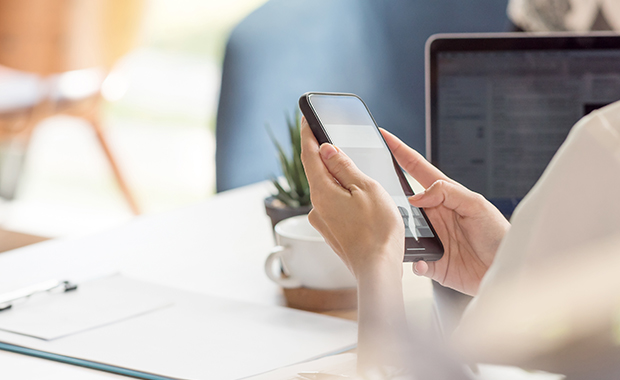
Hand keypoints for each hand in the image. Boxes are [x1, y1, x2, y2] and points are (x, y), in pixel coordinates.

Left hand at [300, 118, 403, 278]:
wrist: (378, 270)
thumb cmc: (378, 230)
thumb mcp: (366, 188)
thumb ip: (344, 167)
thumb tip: (326, 149)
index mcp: (322, 191)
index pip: (308, 155)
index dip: (307, 134)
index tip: (305, 118)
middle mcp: (316, 207)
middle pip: (318, 172)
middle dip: (326, 156)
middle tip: (335, 139)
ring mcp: (323, 221)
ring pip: (328, 190)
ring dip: (338, 179)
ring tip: (358, 174)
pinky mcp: (332, 232)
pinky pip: (334, 206)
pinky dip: (343, 196)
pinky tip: (360, 200)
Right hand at [381, 129, 509, 295]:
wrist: (506, 269)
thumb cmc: (498, 235)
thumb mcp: (477, 205)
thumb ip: (448, 193)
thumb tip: (417, 196)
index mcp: (444, 196)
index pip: (416, 168)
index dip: (400, 152)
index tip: (384, 136)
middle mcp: (433, 215)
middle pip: (402, 200)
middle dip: (386, 195)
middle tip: (374, 190)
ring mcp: (431, 238)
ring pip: (402, 231)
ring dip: (397, 232)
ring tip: (396, 231)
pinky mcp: (431, 262)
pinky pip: (413, 261)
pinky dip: (413, 261)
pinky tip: (421, 261)